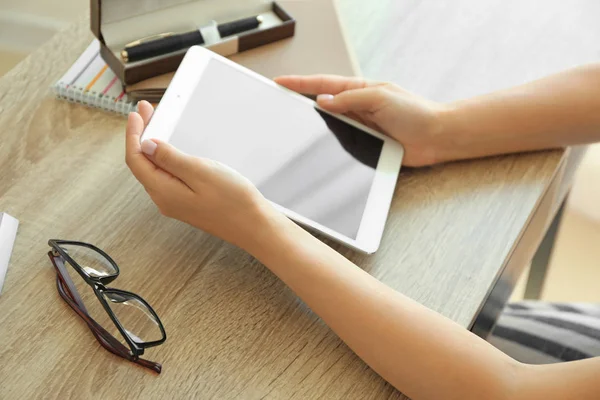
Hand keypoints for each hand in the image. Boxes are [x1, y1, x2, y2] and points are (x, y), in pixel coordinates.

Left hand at [125, 101, 276, 249]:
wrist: (253, 225)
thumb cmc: (233, 201)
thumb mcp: (199, 171)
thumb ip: (169, 158)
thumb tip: (146, 146)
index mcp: (163, 191)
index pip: (136, 159)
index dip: (133, 134)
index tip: (137, 114)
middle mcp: (164, 199)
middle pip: (142, 164)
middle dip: (141, 136)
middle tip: (148, 111)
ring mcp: (175, 202)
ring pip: (154, 170)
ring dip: (152, 146)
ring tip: (157, 125)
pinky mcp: (186, 203)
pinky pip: (166, 177)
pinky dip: (164, 158)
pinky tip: (170, 150)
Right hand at [274, 75, 452, 166]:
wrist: (435, 137)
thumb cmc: (415, 113)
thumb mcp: (380, 97)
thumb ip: (350, 99)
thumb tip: (323, 101)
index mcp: (360, 90)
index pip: (324, 84)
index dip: (300, 83)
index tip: (280, 82)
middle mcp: (357, 107)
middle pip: (322, 103)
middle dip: (299, 101)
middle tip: (279, 100)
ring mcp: (359, 126)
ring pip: (328, 124)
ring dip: (312, 123)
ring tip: (290, 122)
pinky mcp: (364, 144)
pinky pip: (340, 143)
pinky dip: (327, 143)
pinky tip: (316, 143)